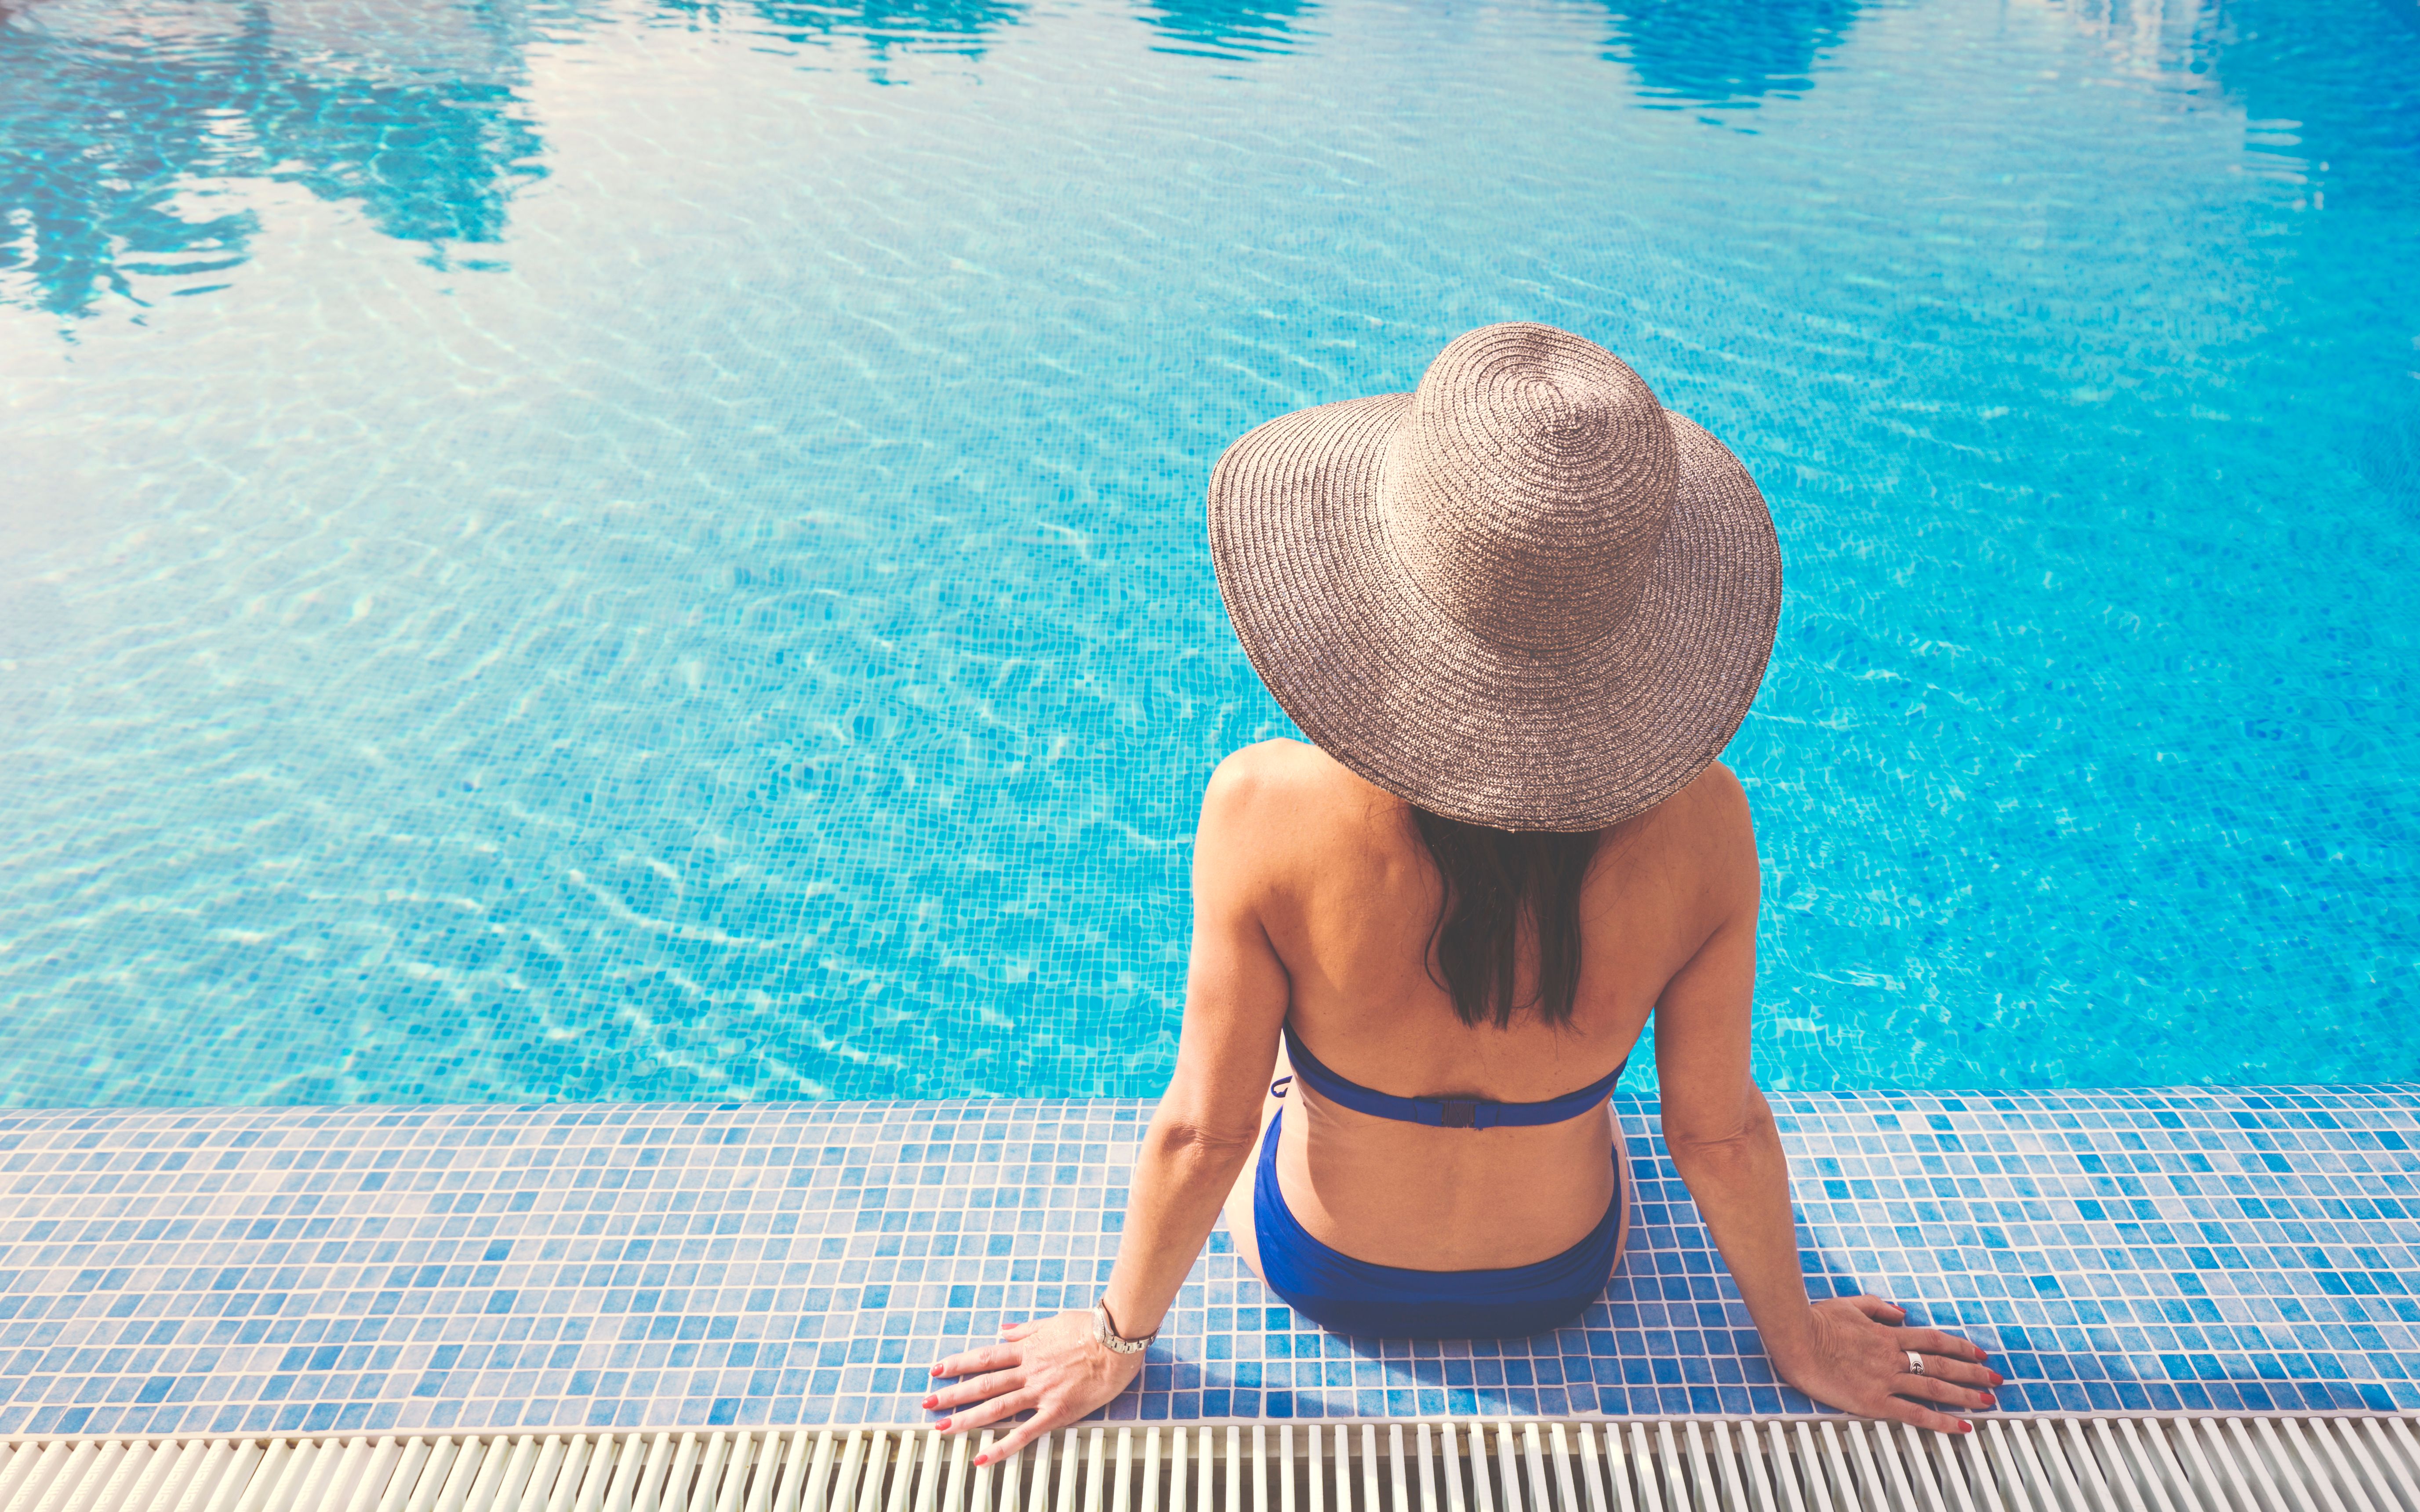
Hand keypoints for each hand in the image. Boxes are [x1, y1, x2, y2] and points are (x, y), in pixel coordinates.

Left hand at [926, 1311, 1145, 1462]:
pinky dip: (1002, 1446)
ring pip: (996, 1407)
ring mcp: (1041, 1392)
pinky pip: (1026, 1432)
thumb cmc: (1090, 1327)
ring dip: (967, 1419)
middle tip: (927, 1403)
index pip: (984, 1357)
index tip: (936, 1369)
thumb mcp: (1053, 1321)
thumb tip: (1004, 1330)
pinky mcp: (1057, 1410)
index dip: (958, 1364)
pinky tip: (983, 1457)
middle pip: (983, 1384)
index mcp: (1027, 1349)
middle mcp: (1028, 1371)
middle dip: (952, 1394)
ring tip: (942, 1428)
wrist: (1118, 1339)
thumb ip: (1026, 1329)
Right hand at [1772, 1296, 1999, 1433]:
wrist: (1795, 1337)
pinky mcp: (1874, 1401)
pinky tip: (1961, 1426)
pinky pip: (1914, 1413)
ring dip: (1966, 1394)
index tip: (1979, 1352)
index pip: (1934, 1339)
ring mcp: (1886, 1379)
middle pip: (1943, 1363)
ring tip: (1989, 1401)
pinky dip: (1941, 1421)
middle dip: (1974, 1371)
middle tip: (1996, 1378)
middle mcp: (1893, 1356)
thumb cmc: (1816, 1320)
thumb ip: (1878, 1307)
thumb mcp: (1849, 1303)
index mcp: (1887, 1334)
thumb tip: (1902, 1311)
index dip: (1961, 1345)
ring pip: (1935, 1387)